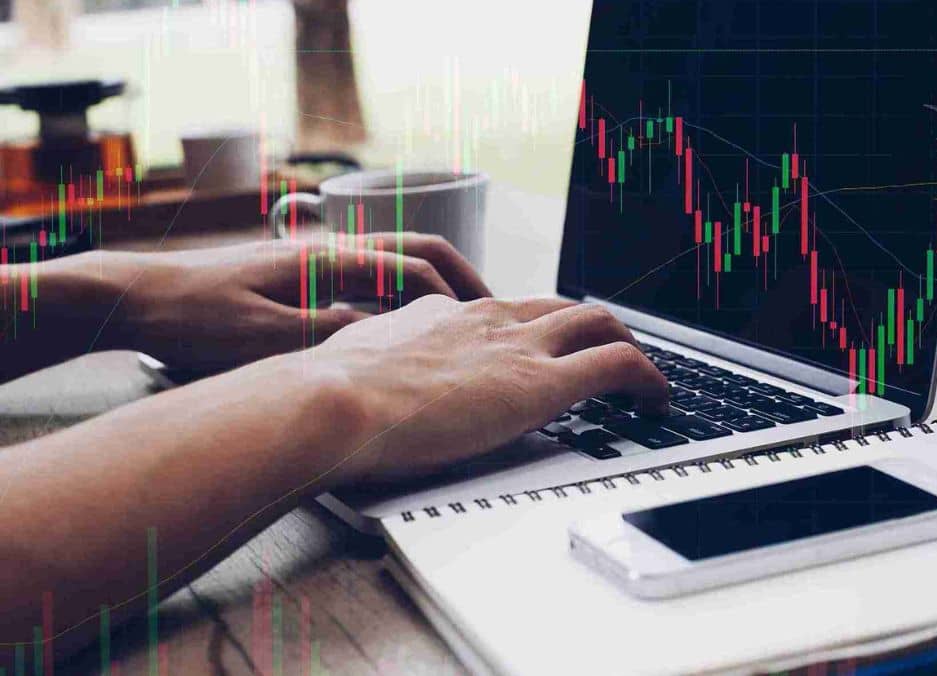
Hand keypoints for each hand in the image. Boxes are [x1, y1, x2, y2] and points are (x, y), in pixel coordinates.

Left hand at [88, 234, 488, 370]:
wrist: (136, 299)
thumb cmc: (193, 317)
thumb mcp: (267, 337)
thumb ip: (333, 334)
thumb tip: (392, 336)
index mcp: (329, 261)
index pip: (417, 270)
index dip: (460, 296)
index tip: (490, 322)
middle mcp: (329, 252)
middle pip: (417, 251)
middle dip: (462, 279)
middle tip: (494, 309)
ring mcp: (315, 262)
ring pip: (394, 264)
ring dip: (434, 287)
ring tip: (460, 319)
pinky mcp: (300, 279)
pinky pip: (369, 281)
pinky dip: (401, 298)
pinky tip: (401, 329)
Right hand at [309, 295, 669, 483]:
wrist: (328, 403)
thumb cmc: (325, 396)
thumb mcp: (353, 368)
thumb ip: (375, 368)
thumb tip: (364, 384)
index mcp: (443, 315)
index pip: (502, 313)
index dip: (527, 332)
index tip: (533, 351)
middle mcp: (487, 318)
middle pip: (558, 306)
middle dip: (588, 328)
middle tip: (604, 353)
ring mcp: (517, 346)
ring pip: (597, 322)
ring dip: (625, 345)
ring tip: (640, 378)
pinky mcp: (541, 383)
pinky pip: (617, 365)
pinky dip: (646, 377)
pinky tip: (655, 399)